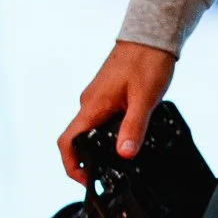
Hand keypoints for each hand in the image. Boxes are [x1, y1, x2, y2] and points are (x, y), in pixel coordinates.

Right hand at [58, 39, 174, 181]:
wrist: (151, 37)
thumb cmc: (147, 63)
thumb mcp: (144, 100)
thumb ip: (134, 128)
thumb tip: (125, 155)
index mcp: (92, 107)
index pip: (67, 142)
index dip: (71, 166)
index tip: (86, 180)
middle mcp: (89, 103)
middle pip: (78, 139)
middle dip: (89, 160)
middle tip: (110, 173)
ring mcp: (96, 98)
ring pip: (91, 128)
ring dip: (101, 146)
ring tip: (123, 157)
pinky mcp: (105, 93)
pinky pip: (101, 118)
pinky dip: (109, 131)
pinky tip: (129, 133)